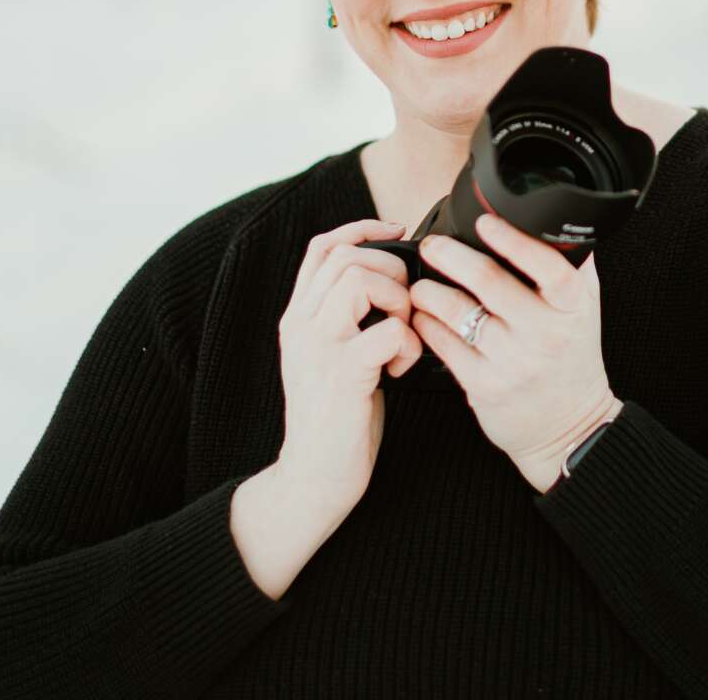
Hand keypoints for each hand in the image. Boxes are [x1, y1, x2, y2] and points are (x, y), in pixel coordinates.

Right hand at [272, 218, 424, 517]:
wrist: (313, 477)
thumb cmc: (336, 417)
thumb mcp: (331, 355)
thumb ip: (346, 318)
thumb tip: (390, 281)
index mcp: (298, 317)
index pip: (322, 247)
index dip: (362, 229)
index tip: (396, 233)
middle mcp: (301, 325)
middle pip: (347, 256)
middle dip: (391, 270)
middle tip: (404, 308)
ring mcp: (319, 349)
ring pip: (361, 280)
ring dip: (398, 300)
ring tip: (403, 334)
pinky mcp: (344, 376)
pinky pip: (388, 331)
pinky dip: (409, 341)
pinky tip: (405, 365)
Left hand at [410, 213, 622, 492]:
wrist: (569, 426)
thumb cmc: (572, 358)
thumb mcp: (585, 310)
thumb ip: (571, 268)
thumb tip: (551, 224)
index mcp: (572, 308)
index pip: (548, 267)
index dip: (513, 240)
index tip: (485, 221)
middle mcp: (544, 334)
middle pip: (491, 283)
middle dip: (452, 256)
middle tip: (433, 244)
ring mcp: (513, 363)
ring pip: (459, 313)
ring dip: (430, 292)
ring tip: (420, 283)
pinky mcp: (484, 387)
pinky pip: (445, 346)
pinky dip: (427, 325)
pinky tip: (422, 315)